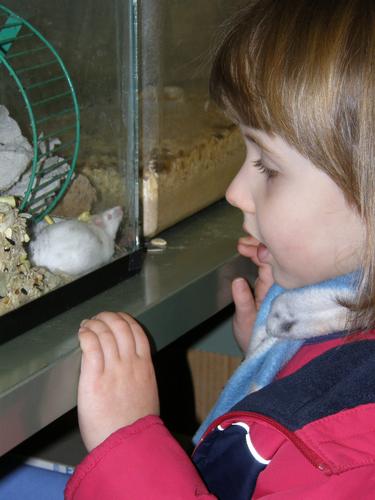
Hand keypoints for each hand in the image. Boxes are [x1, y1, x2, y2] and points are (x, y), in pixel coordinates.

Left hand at [77, 312, 158, 451]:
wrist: (127, 444)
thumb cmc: (135, 424)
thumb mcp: (147, 392)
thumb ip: (139, 374)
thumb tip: (128, 364)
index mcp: (145, 366)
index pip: (137, 331)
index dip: (124, 319)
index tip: (116, 318)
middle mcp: (130, 364)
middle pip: (120, 327)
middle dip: (107, 317)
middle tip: (98, 318)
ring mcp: (113, 370)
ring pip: (104, 334)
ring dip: (94, 324)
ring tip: (86, 325)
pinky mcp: (94, 380)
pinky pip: (91, 348)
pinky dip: (86, 335)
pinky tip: (81, 334)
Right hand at [232, 236, 273, 352]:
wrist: (258, 349)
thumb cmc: (255, 337)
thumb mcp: (246, 321)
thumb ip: (243, 302)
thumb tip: (238, 282)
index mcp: (277, 291)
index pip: (274, 265)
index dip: (262, 251)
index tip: (246, 245)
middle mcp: (277, 285)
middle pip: (273, 258)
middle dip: (258, 245)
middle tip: (241, 240)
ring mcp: (272, 284)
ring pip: (269, 259)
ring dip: (256, 248)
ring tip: (241, 242)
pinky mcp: (265, 285)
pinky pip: (264, 265)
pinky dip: (255, 254)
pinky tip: (245, 248)